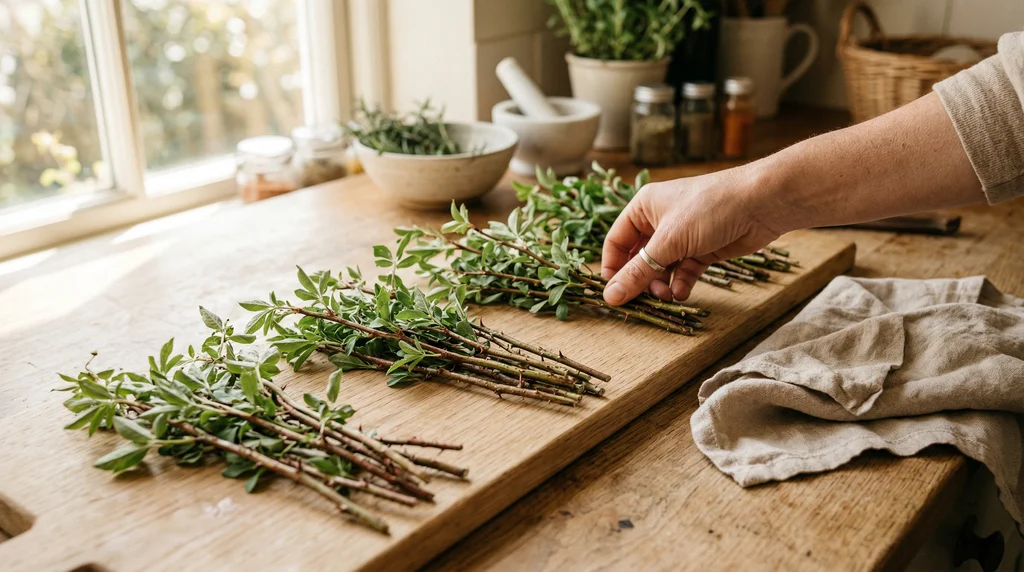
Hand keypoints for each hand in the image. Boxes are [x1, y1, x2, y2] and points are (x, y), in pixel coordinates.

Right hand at [601, 165, 783, 304]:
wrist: (761, 204)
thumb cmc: (709, 210)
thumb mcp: (669, 242)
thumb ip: (638, 272)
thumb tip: (609, 297)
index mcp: (644, 208)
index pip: (616, 241)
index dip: (613, 267)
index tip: (614, 293)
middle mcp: (660, 220)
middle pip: (639, 257)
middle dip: (641, 279)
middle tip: (646, 299)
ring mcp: (683, 236)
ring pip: (661, 267)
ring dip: (661, 284)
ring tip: (667, 297)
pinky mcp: (703, 249)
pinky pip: (684, 271)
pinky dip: (681, 283)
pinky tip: (682, 293)